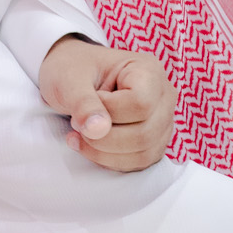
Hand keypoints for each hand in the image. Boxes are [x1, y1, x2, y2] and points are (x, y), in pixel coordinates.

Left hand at [38, 36, 176, 171]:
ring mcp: (162, 121)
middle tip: (76, 124)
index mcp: (148, 70)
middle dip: (103, 138)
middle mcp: (163, 96)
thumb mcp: (69, 80)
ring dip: (104, 152)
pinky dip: (110, 160)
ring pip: (143, 153)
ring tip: (80, 134)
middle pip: (144, 134)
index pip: (141, 104)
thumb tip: (98, 130)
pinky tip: (89, 146)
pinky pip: (139, 162)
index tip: (84, 102)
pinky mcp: (153, 142)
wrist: (69, 76)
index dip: (109, 112)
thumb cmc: (71, 70)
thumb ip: (83, 103)